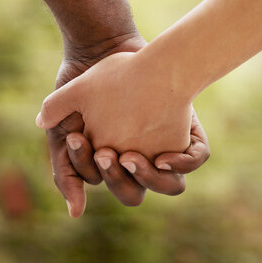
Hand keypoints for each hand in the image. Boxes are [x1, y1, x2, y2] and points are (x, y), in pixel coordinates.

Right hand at [47, 36, 208, 217]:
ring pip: (171, 185)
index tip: (80, 136)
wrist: (105, 49)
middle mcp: (139, 160)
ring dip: (151, 178)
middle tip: (107, 152)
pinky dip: (184, 161)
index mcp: (112, 164)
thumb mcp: (65, 128)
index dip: (91, 168)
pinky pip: (196, 157)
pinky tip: (164, 153)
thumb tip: (76, 213)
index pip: (106, 183)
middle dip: (118, 178)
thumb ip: (65, 169)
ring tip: (131, 156)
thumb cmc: (82, 89)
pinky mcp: (186, 131)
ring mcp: (163, 147)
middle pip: (136, 192)